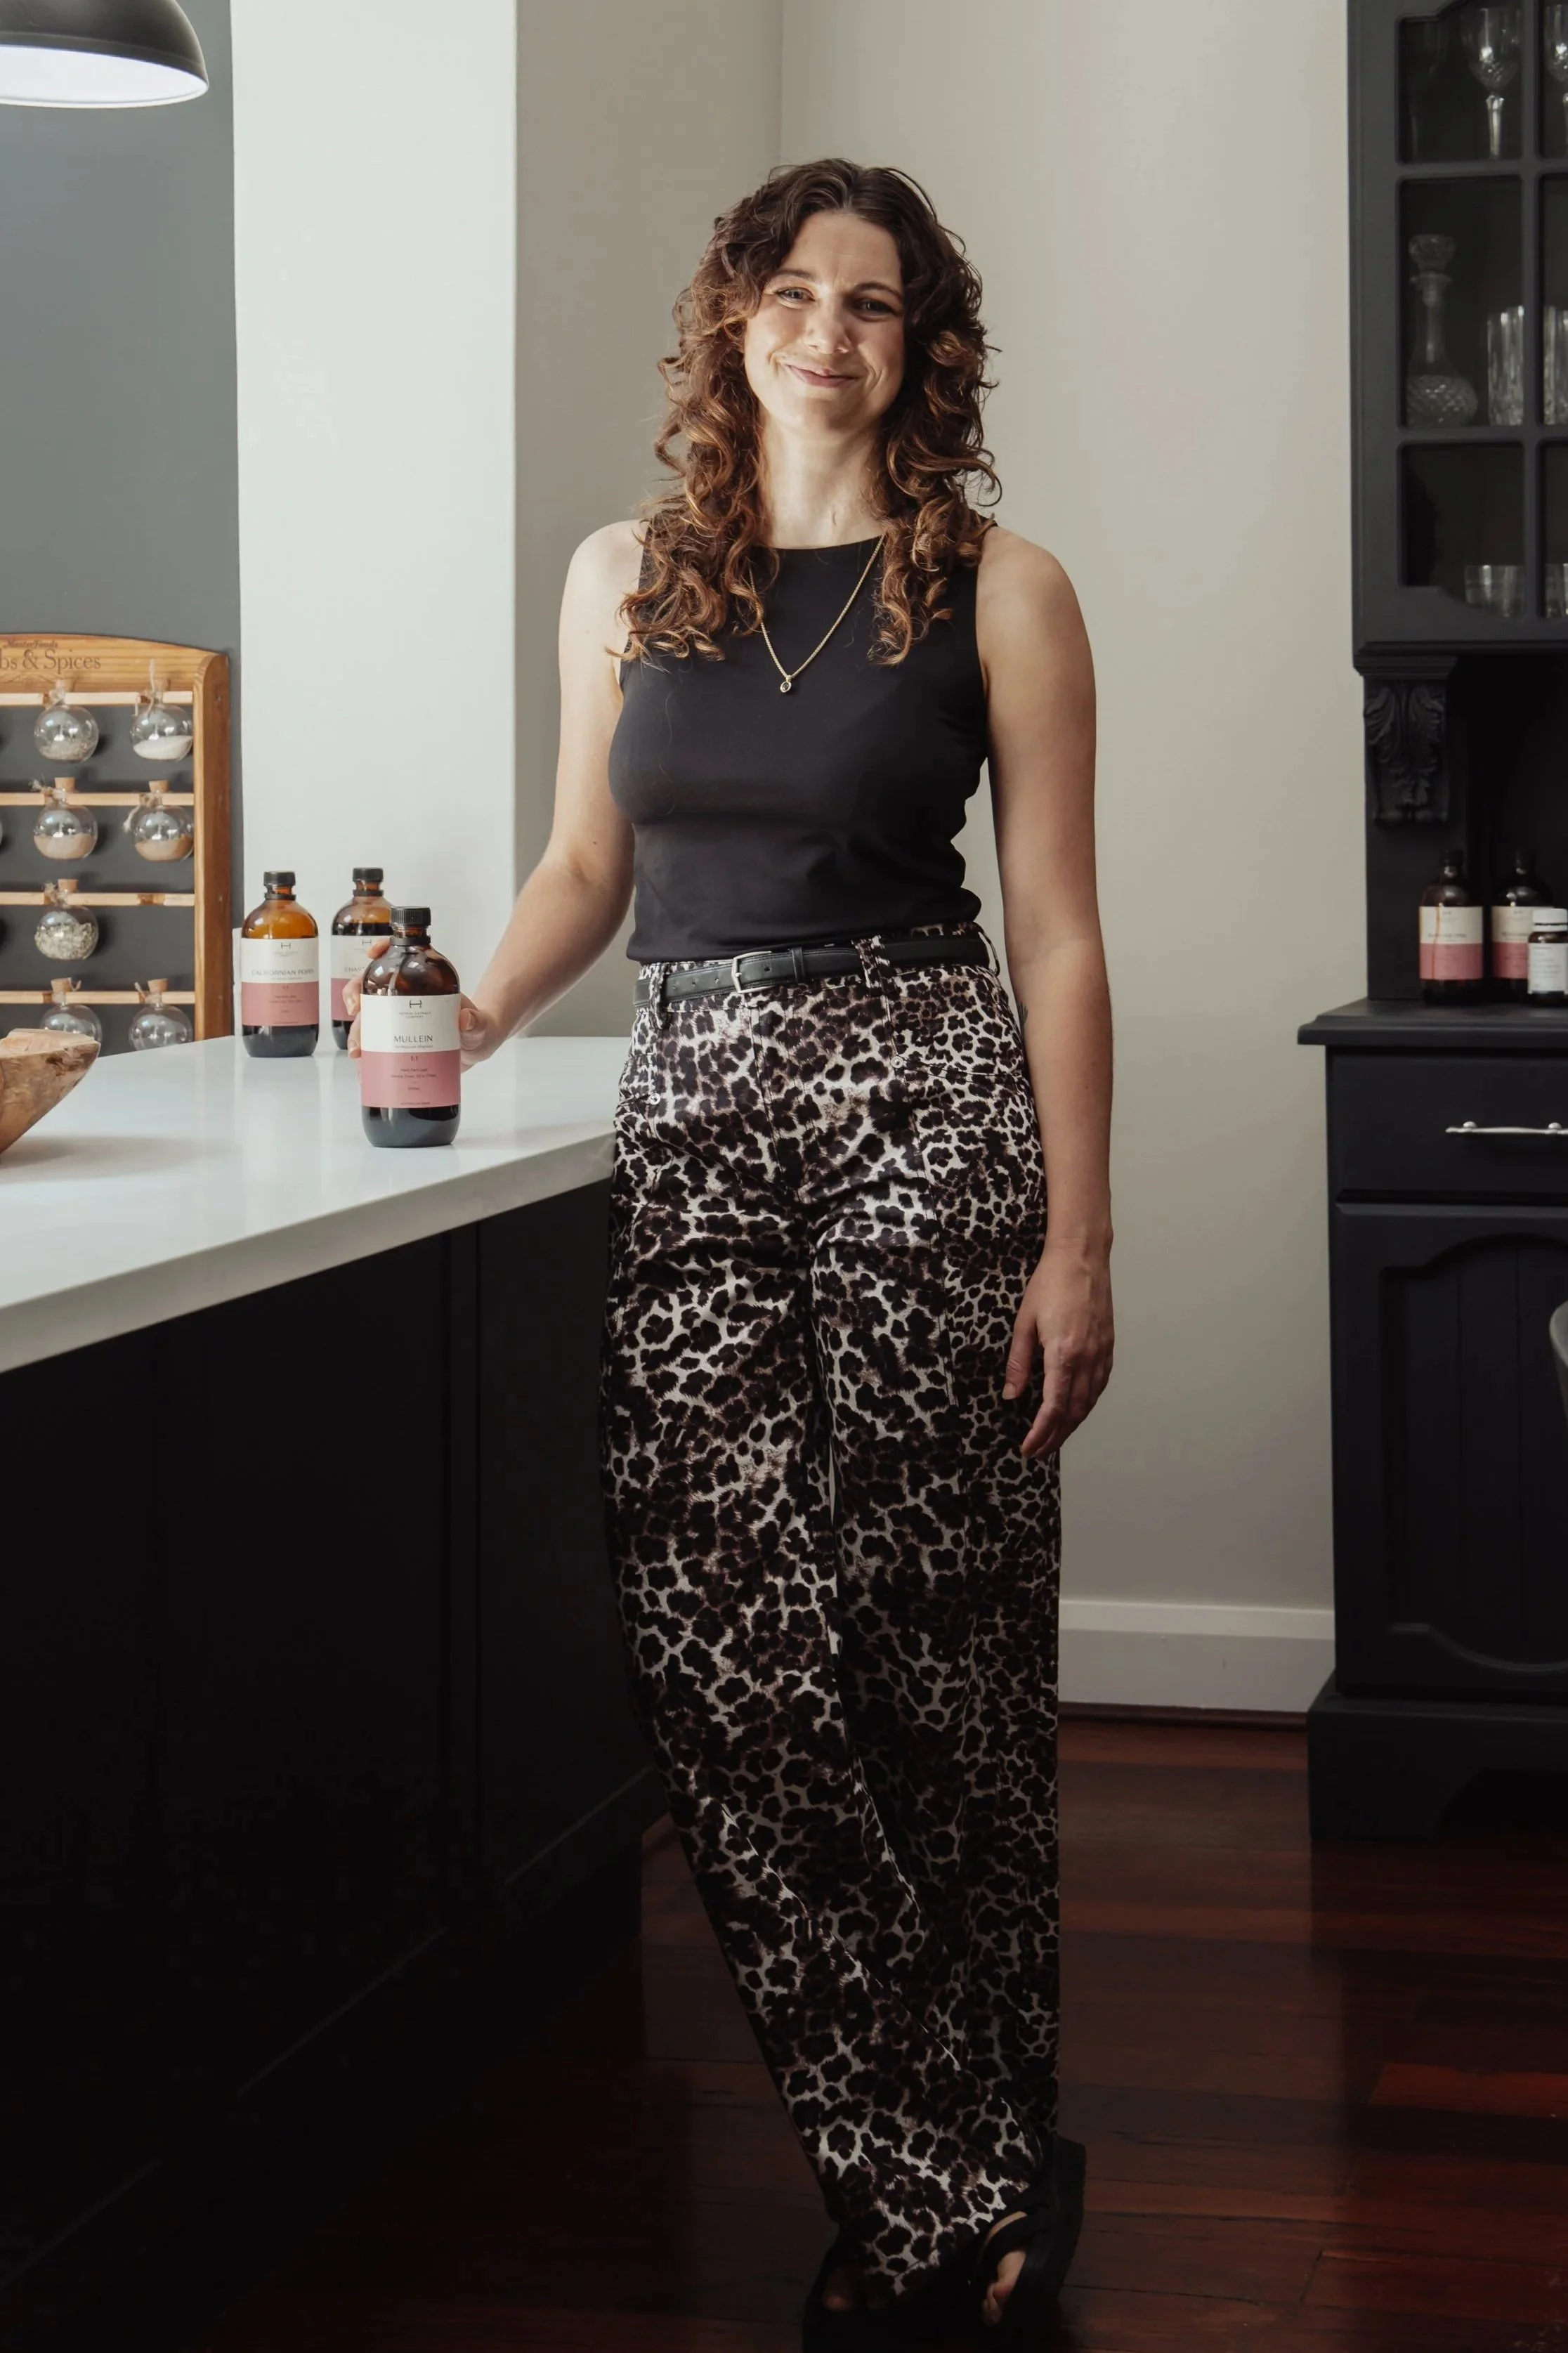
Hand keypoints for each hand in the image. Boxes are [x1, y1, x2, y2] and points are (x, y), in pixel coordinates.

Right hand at [342, 942, 500, 1064]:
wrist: (473, 1050)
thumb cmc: (476, 1030)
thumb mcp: (479, 1025)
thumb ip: (476, 1023)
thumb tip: (465, 1018)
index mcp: (425, 980)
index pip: (399, 957)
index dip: (382, 952)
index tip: (373, 956)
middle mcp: (406, 995)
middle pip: (374, 986)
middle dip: (358, 997)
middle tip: (360, 1016)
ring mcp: (397, 1015)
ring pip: (368, 1014)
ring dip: (357, 1030)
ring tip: (358, 1051)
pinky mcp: (395, 1036)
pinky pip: (374, 1039)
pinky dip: (364, 1052)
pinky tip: (361, 1063)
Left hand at [1003, 1241, 1113, 1459]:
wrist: (1082, 1257)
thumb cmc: (1049, 1284)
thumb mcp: (1024, 1323)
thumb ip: (1019, 1362)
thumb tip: (1012, 1395)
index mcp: (1064, 1354)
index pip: (1053, 1408)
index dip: (1041, 1433)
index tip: (1028, 1448)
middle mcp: (1087, 1358)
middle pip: (1073, 1412)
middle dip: (1055, 1437)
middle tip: (1038, 1452)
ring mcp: (1101, 1353)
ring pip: (1089, 1402)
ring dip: (1071, 1425)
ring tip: (1053, 1438)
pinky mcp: (1108, 1346)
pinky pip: (1099, 1385)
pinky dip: (1086, 1405)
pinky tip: (1076, 1410)